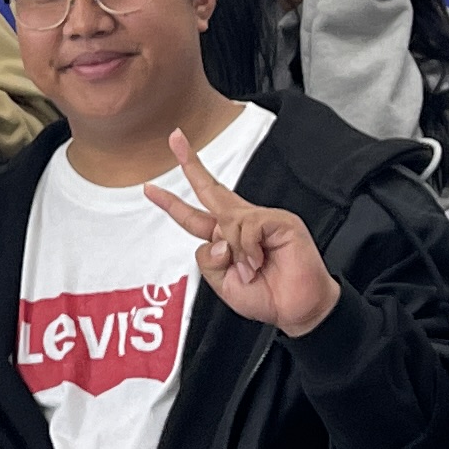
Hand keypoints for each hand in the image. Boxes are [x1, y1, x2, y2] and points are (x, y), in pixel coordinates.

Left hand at [142, 133, 342, 335]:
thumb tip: (217, 236)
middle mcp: (242, 223)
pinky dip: (248, 250)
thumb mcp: (223, 284)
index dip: (172, 203)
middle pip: (211, 189)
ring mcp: (262, 219)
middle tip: (175, 138)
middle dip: (190, 163)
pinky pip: (247, 226)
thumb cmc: (265, 297)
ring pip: (226, 220)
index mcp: (226, 238)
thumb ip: (209, 260)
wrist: (297, 310)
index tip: (150, 188)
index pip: (194, 216)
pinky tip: (260, 262)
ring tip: (251, 271)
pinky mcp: (280, 221)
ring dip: (235, 253)